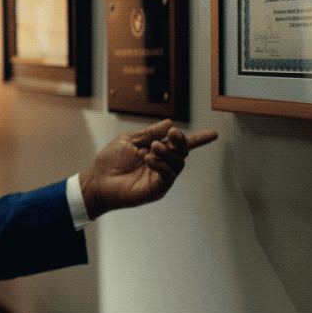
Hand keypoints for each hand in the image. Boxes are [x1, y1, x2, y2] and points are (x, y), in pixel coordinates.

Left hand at [80, 119, 217, 218]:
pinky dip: (161, 165)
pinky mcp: (157, 189)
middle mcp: (161, 163)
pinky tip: (149, 159)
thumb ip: (150, 132)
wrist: (98, 181)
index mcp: (155, 150)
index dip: (198, 139)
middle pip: (182, 151)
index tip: (213, 134)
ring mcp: (160, 177)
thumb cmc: (110, 161)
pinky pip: (168, 176)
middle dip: (181, 141)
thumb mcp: (130, 140)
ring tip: (153, 148)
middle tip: (172, 134)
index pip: (179, 144)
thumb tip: (169, 123)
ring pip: (178, 163)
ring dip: (168, 152)